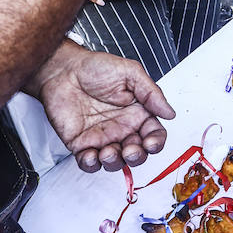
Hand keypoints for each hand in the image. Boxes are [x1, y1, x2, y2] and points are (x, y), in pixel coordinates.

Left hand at [34, 41, 175, 172]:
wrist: (63, 70)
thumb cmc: (95, 67)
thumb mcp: (130, 72)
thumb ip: (152, 93)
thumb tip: (170, 113)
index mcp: (137, 113)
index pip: (154, 134)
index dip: (156, 142)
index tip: (150, 143)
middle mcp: (122, 128)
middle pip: (137, 153)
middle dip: (136, 157)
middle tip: (130, 150)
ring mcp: (102, 137)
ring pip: (115, 162)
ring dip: (115, 162)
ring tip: (107, 152)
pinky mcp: (81, 144)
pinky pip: (89, 163)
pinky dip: (91, 164)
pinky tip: (91, 154)